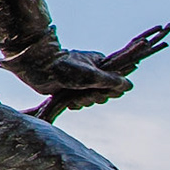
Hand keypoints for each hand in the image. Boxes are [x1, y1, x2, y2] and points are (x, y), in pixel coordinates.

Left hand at [10, 49, 131, 105]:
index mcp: (101, 64)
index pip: (117, 82)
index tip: (102, 88)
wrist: (39, 68)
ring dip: (84, 101)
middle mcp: (93, 73)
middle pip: (105, 94)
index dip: (112, 89)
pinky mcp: (70, 90)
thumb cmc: (67, 68)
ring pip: (92, 100)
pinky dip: (75, 104)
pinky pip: (79, 104)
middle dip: (95, 97)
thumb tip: (129, 86)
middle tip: (85, 92)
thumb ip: (112, 81)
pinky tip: (69, 101)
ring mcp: (81, 82)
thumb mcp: (93, 75)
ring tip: (74, 95)